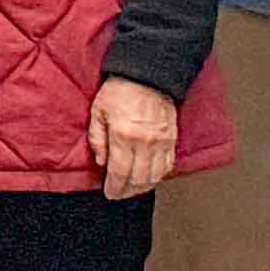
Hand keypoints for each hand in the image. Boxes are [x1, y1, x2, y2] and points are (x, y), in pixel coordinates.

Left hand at [86, 79, 180, 199]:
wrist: (148, 76)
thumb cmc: (120, 91)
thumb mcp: (98, 112)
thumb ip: (97, 139)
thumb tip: (101, 162)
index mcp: (123, 137)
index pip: (119, 172)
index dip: (114, 187)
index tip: (109, 193)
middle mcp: (145, 143)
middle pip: (138, 178)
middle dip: (127, 191)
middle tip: (119, 194)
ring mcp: (162, 142)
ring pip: (155, 175)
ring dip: (143, 186)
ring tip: (133, 189)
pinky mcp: (172, 139)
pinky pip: (168, 165)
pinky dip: (159, 175)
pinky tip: (150, 177)